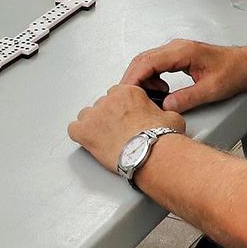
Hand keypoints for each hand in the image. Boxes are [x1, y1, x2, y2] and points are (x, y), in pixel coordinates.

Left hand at [68, 84, 184, 172]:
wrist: (152, 154)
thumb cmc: (162, 139)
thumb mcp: (172, 118)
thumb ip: (164, 113)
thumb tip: (167, 116)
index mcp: (128, 92)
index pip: (118, 95)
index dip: (122, 109)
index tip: (126, 119)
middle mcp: (109, 100)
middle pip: (103, 105)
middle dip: (109, 117)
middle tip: (118, 132)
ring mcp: (95, 115)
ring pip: (87, 116)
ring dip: (94, 126)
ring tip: (105, 139)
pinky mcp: (85, 132)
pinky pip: (74, 129)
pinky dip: (80, 136)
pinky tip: (89, 143)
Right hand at [119, 38, 246, 112]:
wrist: (245, 65)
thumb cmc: (233, 72)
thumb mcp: (211, 90)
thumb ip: (187, 98)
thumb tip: (166, 105)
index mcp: (183, 51)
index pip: (148, 62)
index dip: (134, 78)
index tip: (127, 92)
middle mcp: (176, 47)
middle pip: (143, 60)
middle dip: (132, 79)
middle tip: (127, 98)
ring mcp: (176, 50)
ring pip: (147, 61)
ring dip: (142, 79)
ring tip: (148, 97)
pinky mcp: (177, 56)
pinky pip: (156, 64)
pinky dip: (151, 77)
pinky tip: (160, 90)